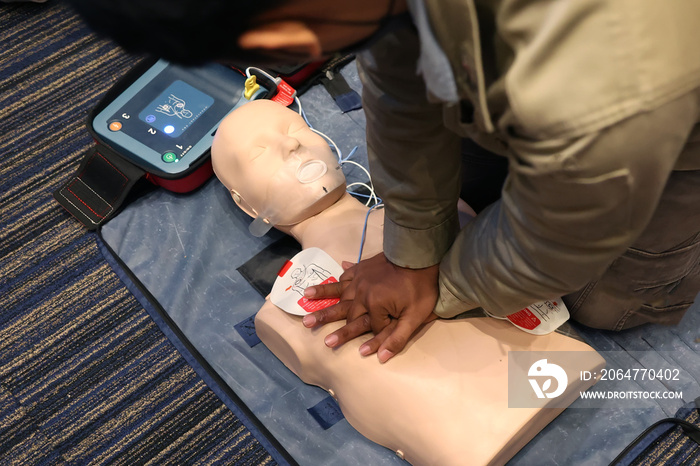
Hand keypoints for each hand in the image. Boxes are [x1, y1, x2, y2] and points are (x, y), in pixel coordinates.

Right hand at [302, 253, 438, 362]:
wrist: (421, 255)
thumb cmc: (421, 288)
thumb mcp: (415, 318)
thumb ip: (396, 339)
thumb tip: (380, 357)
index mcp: (374, 304)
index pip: (370, 326)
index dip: (376, 333)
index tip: (379, 338)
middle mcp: (361, 291)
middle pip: (344, 310)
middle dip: (325, 319)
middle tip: (307, 324)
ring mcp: (360, 278)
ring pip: (338, 290)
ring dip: (321, 295)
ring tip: (305, 297)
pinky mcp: (363, 268)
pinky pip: (346, 275)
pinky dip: (336, 279)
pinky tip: (332, 276)